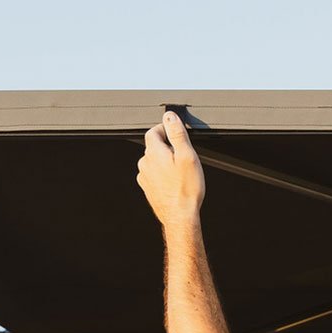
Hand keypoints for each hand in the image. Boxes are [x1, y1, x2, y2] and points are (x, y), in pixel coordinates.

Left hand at [138, 111, 205, 228]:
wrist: (180, 216)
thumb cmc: (186, 189)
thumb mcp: (187, 155)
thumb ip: (177, 133)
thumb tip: (169, 116)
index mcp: (153, 152)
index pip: (153, 131)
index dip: (165, 129)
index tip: (176, 133)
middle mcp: (144, 163)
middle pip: (154, 146)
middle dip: (168, 147)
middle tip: (184, 156)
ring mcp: (144, 177)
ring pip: (154, 161)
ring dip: (165, 162)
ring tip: (180, 172)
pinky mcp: (147, 188)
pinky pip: (154, 174)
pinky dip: (163, 174)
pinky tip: (175, 182)